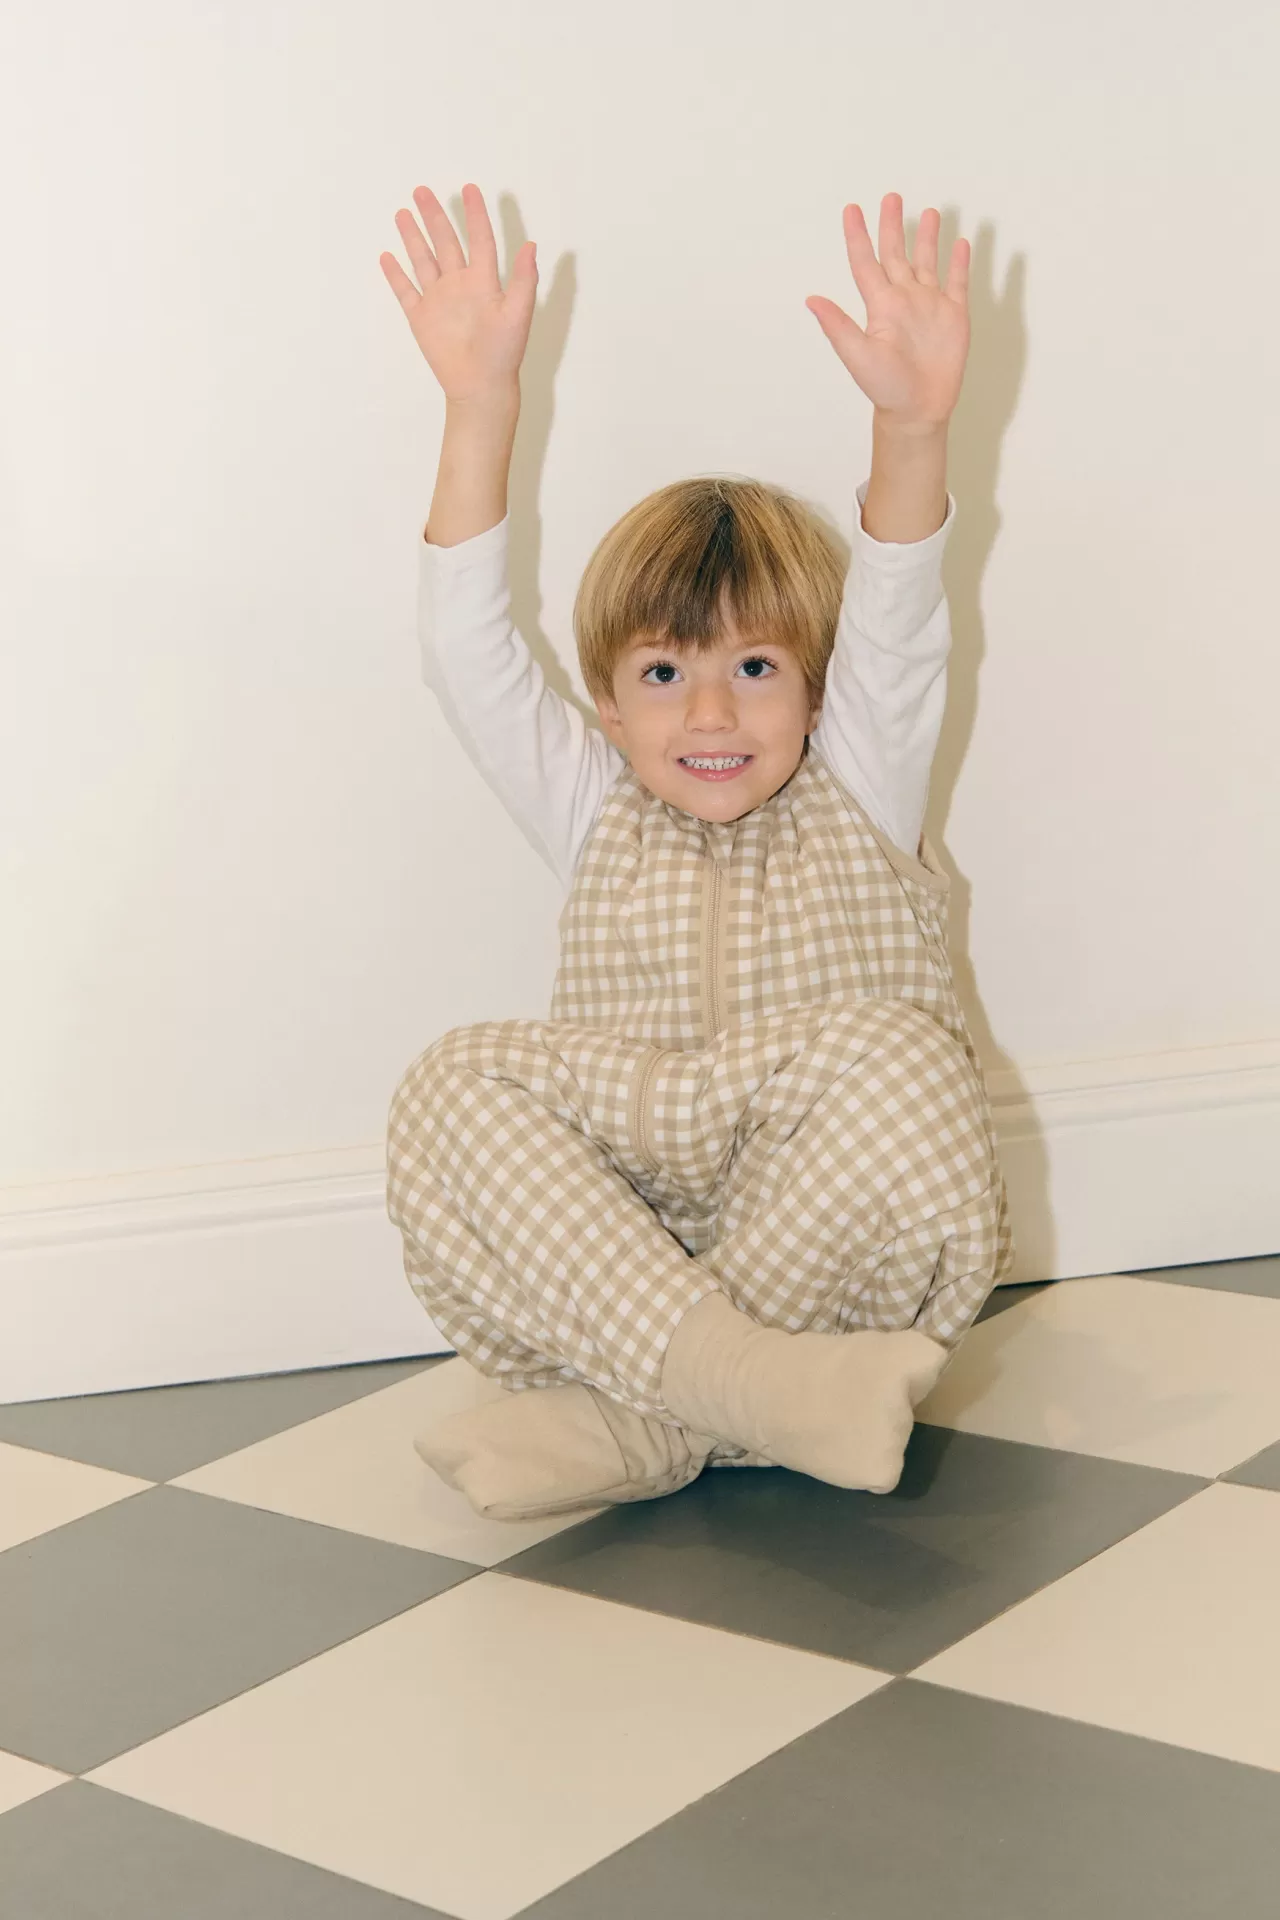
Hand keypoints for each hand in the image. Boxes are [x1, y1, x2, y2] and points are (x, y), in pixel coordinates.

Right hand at [379, 184, 536, 405]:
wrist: (480, 386)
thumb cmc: (503, 353)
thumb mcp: (518, 314)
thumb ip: (524, 280)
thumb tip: (532, 246)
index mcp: (484, 282)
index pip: (480, 240)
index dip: (476, 215)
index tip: (470, 189)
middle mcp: (460, 286)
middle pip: (445, 242)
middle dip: (434, 216)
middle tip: (422, 190)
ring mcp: (439, 301)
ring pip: (423, 260)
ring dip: (413, 237)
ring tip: (403, 213)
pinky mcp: (422, 318)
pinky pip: (406, 291)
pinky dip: (396, 275)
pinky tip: (388, 257)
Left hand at [806, 194, 968, 428]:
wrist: (918, 409)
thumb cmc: (885, 387)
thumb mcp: (858, 355)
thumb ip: (837, 326)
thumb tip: (811, 300)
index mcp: (880, 305)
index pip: (865, 262)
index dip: (858, 236)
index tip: (851, 210)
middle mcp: (904, 299)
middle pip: (896, 253)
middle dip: (893, 225)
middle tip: (891, 197)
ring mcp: (929, 305)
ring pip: (927, 262)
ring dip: (927, 238)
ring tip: (930, 212)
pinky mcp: (953, 315)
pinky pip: (957, 282)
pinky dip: (959, 263)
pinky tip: (960, 244)